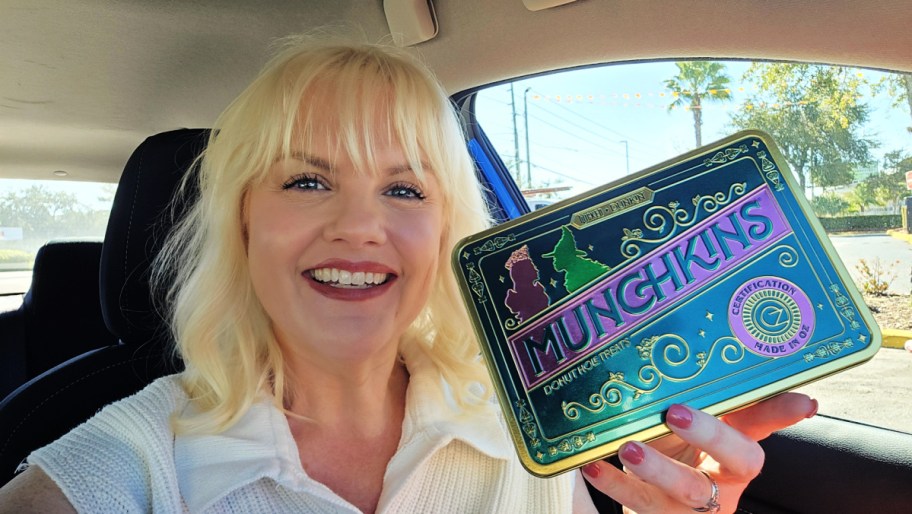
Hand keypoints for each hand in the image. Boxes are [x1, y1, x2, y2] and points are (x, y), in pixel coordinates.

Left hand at [580, 392, 816, 513]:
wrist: (658, 508)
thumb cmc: (676, 456)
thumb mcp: (690, 426)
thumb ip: (693, 397)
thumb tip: (680, 339)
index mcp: (736, 449)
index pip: (763, 423)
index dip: (782, 412)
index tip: (805, 401)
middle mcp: (724, 477)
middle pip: (737, 459)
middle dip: (710, 434)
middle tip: (675, 412)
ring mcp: (695, 505)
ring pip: (686, 489)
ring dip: (657, 468)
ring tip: (628, 448)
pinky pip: (639, 504)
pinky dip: (613, 484)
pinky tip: (592, 463)